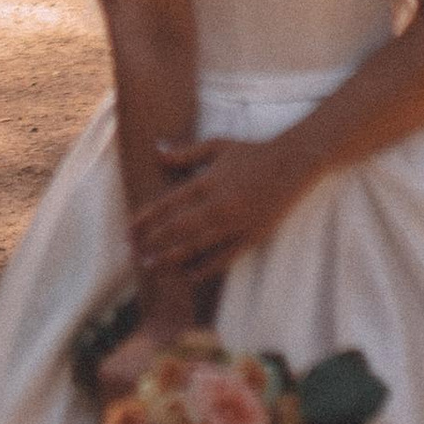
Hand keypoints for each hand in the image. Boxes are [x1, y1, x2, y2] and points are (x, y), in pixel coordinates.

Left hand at [131, 134, 308, 288]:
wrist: (294, 164)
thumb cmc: (253, 153)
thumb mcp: (217, 146)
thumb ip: (184, 153)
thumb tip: (155, 149)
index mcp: (208, 182)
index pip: (168, 204)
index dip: (146, 220)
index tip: (129, 231)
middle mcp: (218, 205)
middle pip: (177, 229)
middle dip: (152, 243)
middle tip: (132, 254)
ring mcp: (235, 224)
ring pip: (196, 247)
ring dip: (170, 259)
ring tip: (151, 267)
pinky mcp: (251, 237)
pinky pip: (223, 258)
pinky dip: (204, 269)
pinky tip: (187, 277)